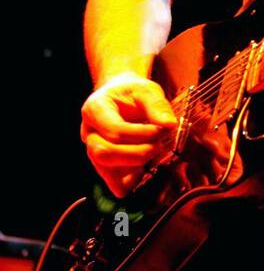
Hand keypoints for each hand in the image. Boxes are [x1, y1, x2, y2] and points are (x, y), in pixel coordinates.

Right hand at [81, 71, 176, 197]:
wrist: (122, 95)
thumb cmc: (133, 92)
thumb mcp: (147, 89)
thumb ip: (157, 105)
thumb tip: (169, 125)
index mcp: (95, 109)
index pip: (114, 130)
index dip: (141, 134)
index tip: (161, 130)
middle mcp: (88, 131)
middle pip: (102, 153)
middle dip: (136, 154)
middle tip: (158, 146)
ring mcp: (93, 149)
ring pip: (104, 169)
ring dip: (134, 168)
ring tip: (154, 155)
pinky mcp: (103, 163)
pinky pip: (112, 180)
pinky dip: (130, 181)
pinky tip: (145, 170)